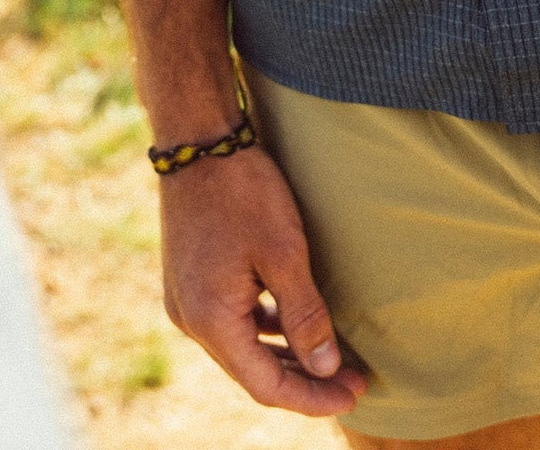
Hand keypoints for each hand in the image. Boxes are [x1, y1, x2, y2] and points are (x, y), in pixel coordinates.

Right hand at [158, 144, 366, 417]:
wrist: (198, 140)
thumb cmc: (243, 190)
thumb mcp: (284, 251)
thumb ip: (304, 316)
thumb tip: (326, 370)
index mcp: (211, 319)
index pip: (266, 385)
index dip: (312, 398)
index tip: (354, 396)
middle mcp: (190, 320)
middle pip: (252, 373)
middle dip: (304, 381)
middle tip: (354, 382)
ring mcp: (185, 301)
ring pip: (241, 348)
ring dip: (284, 357)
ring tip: (331, 360)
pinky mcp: (188, 282)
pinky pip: (229, 322)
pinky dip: (263, 330)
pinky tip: (291, 323)